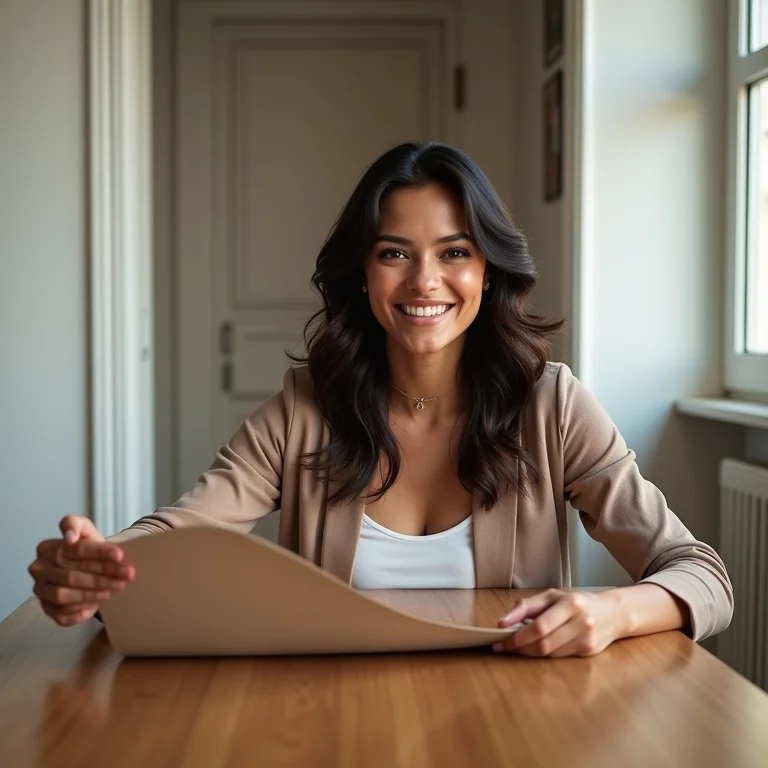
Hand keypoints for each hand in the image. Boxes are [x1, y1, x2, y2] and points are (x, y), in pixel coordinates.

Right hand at [28, 515, 134, 626]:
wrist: (88, 567)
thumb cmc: (86, 549)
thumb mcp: (85, 530)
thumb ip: (76, 524)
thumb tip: (69, 537)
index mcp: (47, 548)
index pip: (76, 551)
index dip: (100, 553)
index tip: (120, 555)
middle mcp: (39, 570)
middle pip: (72, 574)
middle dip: (103, 575)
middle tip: (127, 575)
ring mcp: (41, 590)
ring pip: (64, 595)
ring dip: (93, 594)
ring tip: (116, 588)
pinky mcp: (47, 609)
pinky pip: (61, 615)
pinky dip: (79, 612)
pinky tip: (95, 607)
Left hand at [493, 589, 624, 657]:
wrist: (613, 613)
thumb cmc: (576, 601)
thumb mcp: (552, 596)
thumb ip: (526, 606)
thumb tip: (502, 622)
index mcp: (570, 603)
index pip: (539, 627)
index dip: (517, 637)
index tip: (499, 642)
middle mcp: (581, 622)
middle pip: (544, 644)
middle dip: (520, 648)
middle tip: (504, 647)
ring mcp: (586, 639)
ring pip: (550, 654)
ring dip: (529, 653)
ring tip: (518, 647)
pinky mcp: (589, 652)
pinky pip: (559, 658)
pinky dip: (544, 655)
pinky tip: (536, 649)